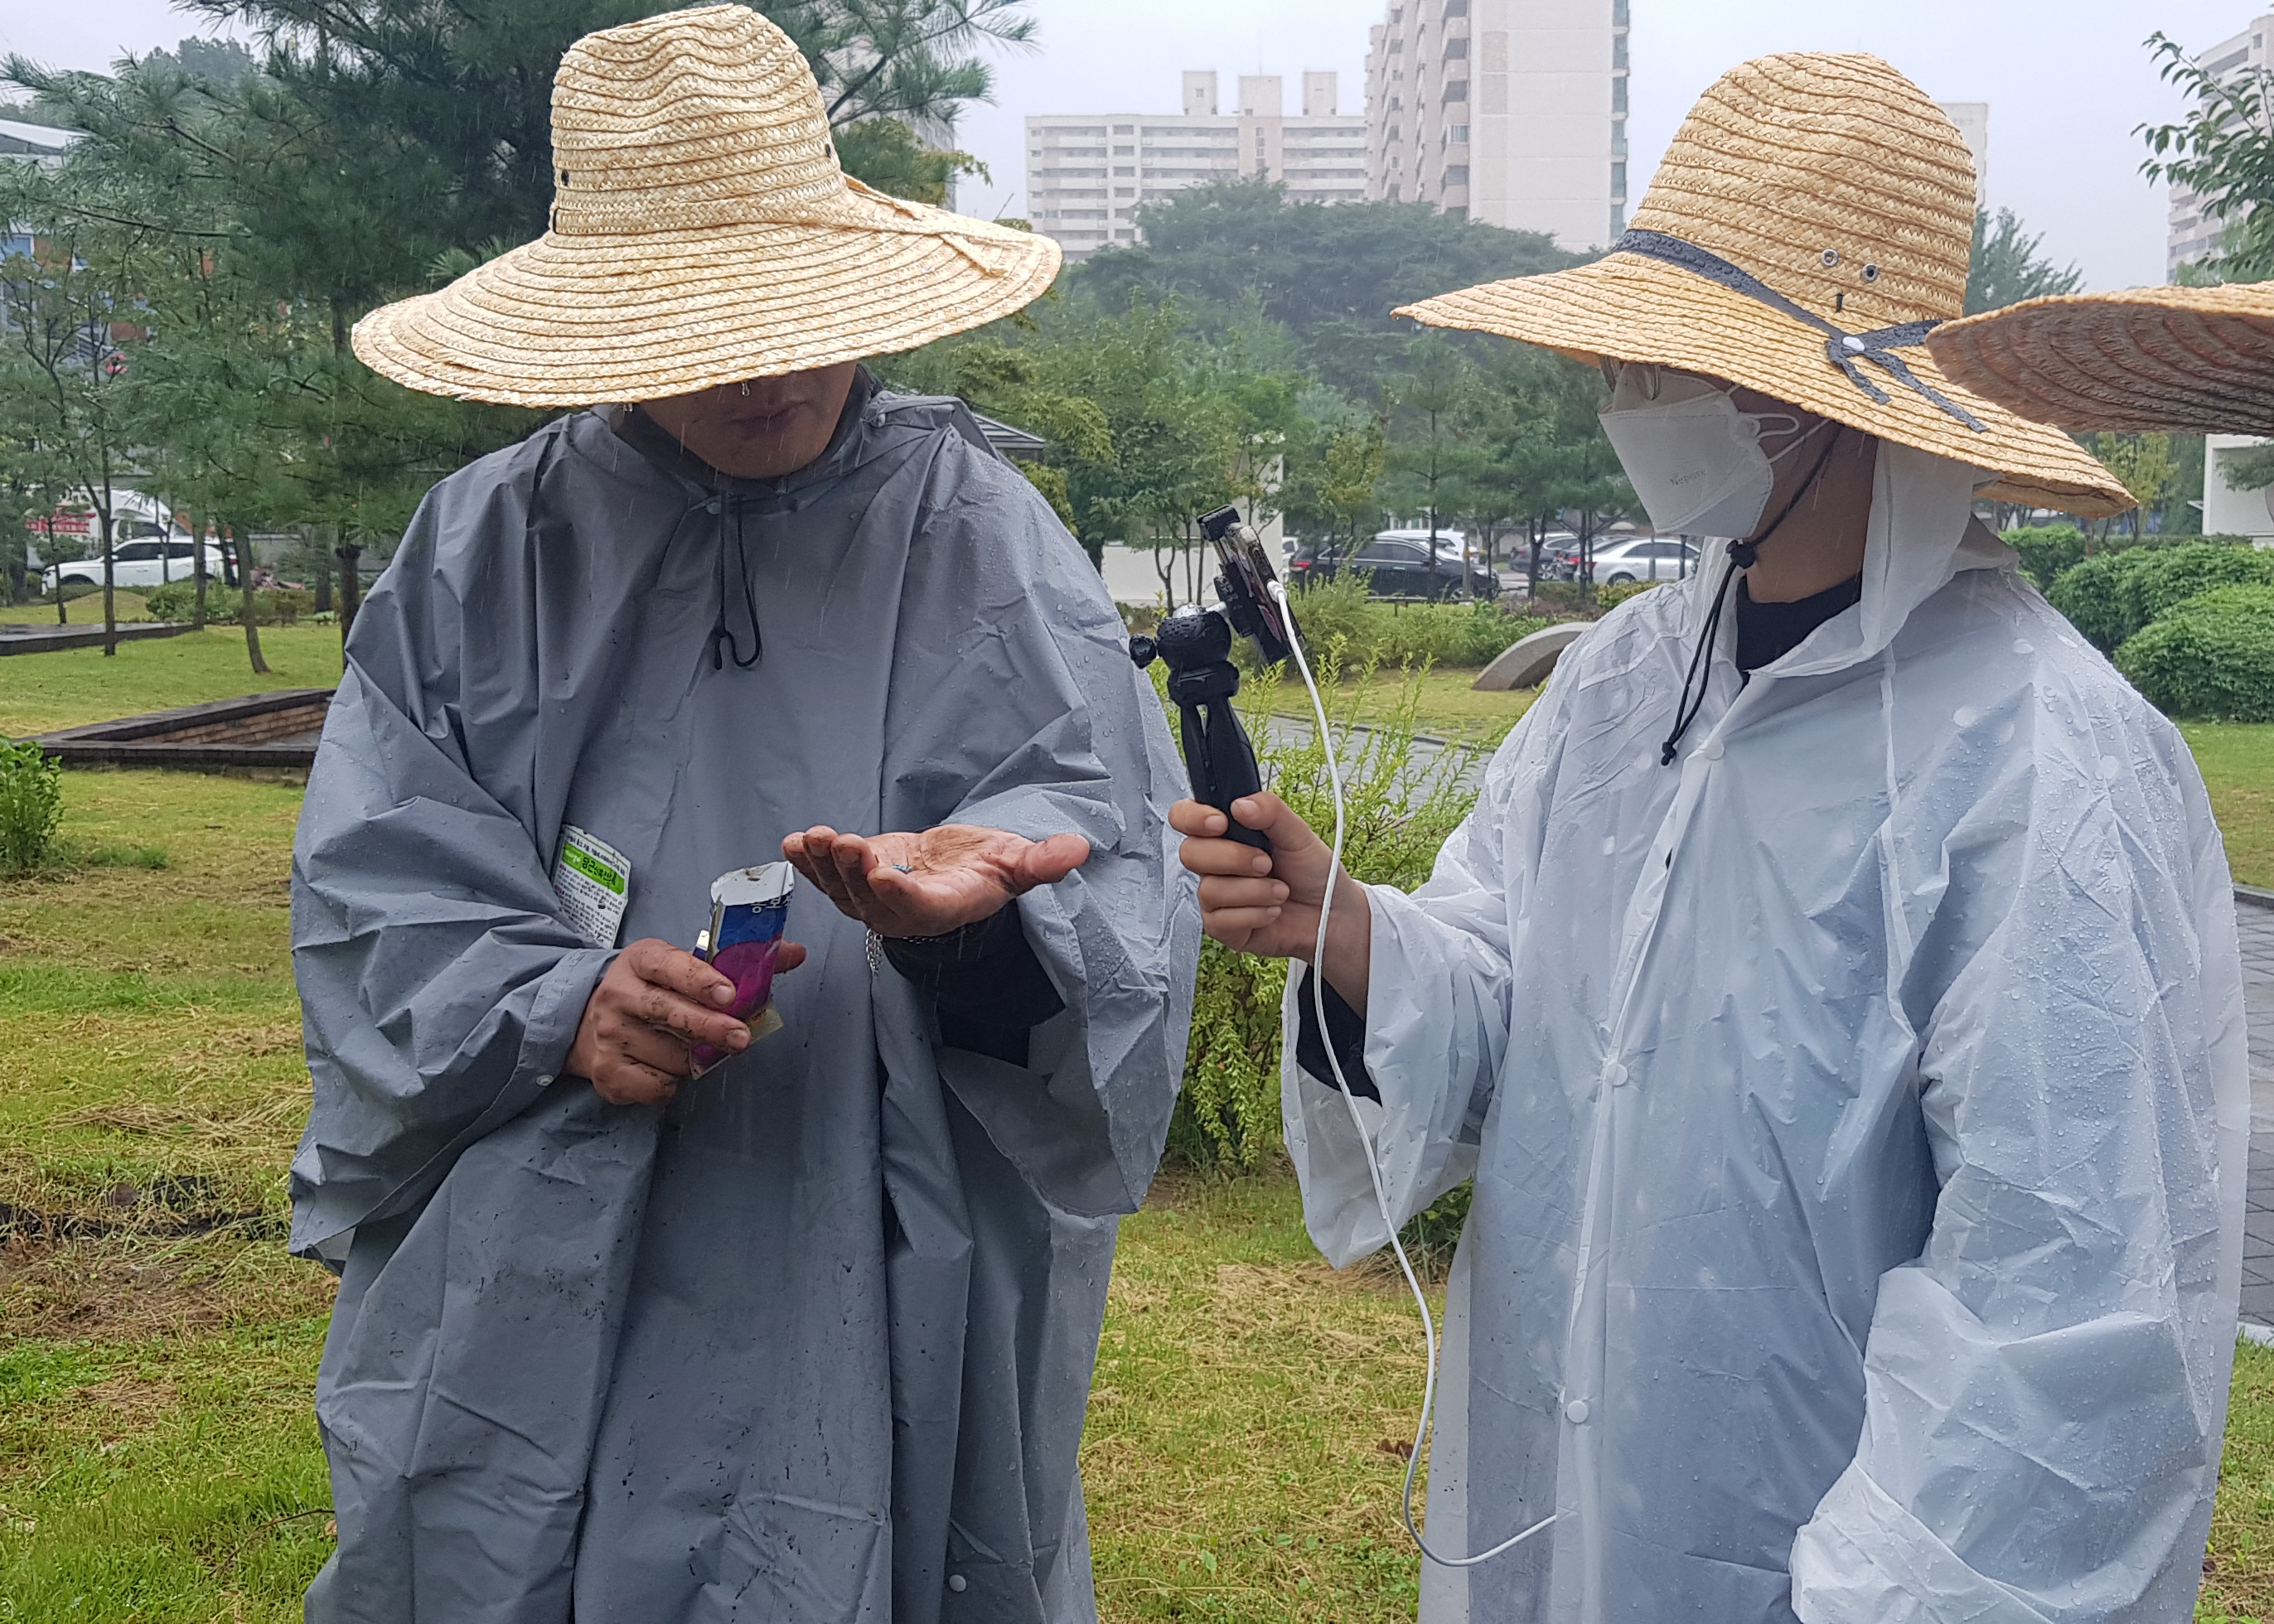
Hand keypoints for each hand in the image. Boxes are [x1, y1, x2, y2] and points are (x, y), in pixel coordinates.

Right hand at [568, 936, 808, 1106]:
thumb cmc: (652, 991)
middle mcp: (619, 994)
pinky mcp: (607, 1072)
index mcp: (641, 960)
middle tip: (742, 1038)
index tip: (729, 994)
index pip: (671, 966)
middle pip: (670, 1013)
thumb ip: (740, 962)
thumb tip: (796, 953)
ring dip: (695, 1058)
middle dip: (711, 1028)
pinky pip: (657, 1085)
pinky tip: (667, 1067)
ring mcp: (609, 1035)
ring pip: (672, 1055)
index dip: (701, 980)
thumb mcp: (684, 966)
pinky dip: (672, 1083)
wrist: (586, 1022)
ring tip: (693, 1048)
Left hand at [783, 824, 1090, 938]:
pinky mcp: (853, 884)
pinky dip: (808, 863)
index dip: (899, 892)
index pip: (918, 906)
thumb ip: (1041, 862)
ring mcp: (872, 901)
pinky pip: (826, 879)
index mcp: (944, 908)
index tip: (883, 871)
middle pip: (872, 898)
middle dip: (854, 871)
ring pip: (842, 889)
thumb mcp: (1017, 865)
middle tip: (844, 843)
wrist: (954, 874)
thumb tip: (1078, 849)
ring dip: (824, 865)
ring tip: (814, 838)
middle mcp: (902, 912)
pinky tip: (795, 844)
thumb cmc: (987, 870)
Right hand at [1169, 794, 1371, 1008]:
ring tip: (1281, 891)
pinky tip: (1272, 911)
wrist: (1330, 914)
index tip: (1220, 822)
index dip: (1193, 818)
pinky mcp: (1222, 927)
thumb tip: (1240, 804)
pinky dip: (1254, 914)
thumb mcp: (1298, 834)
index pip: (1185, 817)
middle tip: (1266, 863)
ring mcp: (1215, 896)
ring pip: (1209, 889)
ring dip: (1254, 890)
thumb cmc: (1312, 871)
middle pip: (1190, 853)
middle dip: (1234, 858)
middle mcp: (1215, 863)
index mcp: (1226, 833)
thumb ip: (1270, 812)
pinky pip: (1221, 920)